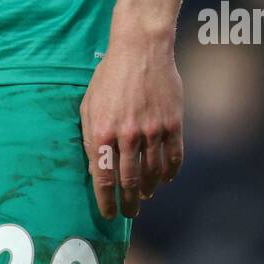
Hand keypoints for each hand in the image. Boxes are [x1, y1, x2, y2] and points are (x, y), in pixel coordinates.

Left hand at [80, 27, 183, 219]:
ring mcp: (153, 131)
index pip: (104, 179)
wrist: (140, 49)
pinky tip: (165, 179)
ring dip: (149, 189)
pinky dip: (170, 173)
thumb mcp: (89, 105)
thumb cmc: (109, 76)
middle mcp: (127, 135)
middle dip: (129, 203)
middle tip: (130, 212)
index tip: (109, 214)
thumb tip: (95, 170)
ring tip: (145, 195)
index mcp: (102, 132)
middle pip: (129, 182)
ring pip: (153, 174)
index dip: (107, 202)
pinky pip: (174, 158)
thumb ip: (90, 138)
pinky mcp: (173, 124)